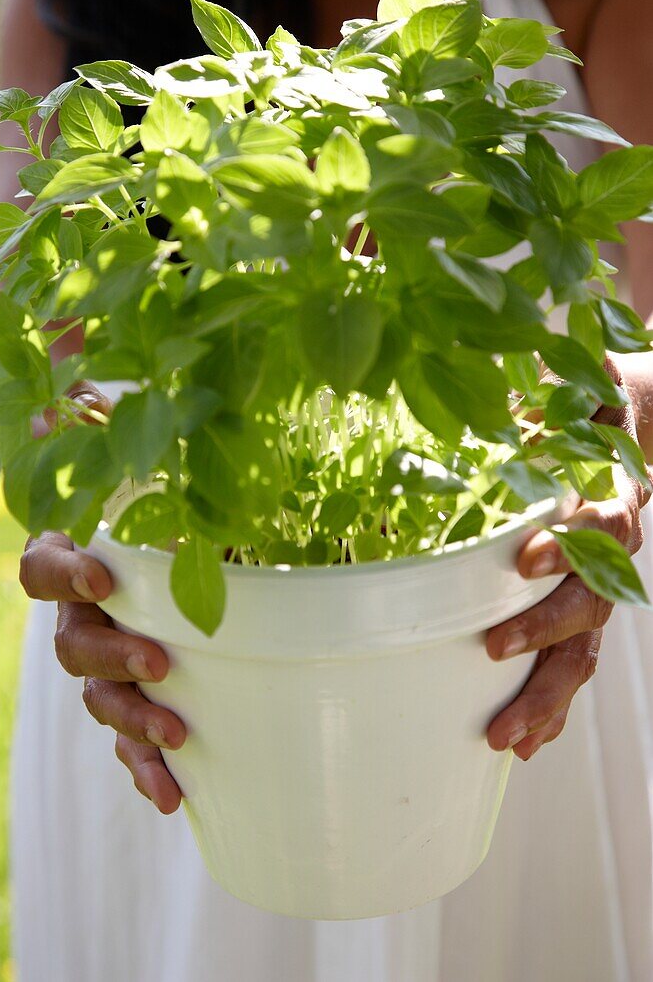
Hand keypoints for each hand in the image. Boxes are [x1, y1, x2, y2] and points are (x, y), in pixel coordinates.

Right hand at [22, 381, 185, 812]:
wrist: (123, 500)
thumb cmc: (128, 464)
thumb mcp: (124, 432)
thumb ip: (105, 411)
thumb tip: (86, 367)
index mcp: (64, 547)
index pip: (42, 566)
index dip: (65, 573)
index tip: (101, 573)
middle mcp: (74, 606)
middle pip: (70, 644)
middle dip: (111, 658)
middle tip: (160, 667)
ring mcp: (101, 647)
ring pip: (97, 698)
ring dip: (131, 727)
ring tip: (177, 748)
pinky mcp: (133, 680)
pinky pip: (127, 728)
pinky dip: (145, 759)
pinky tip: (177, 793)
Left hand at [486, 357, 649, 760]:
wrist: (634, 424)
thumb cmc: (594, 408)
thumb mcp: (586, 386)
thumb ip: (572, 387)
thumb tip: (546, 384)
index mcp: (613, 498)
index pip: (600, 529)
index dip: (568, 547)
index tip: (523, 562)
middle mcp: (614, 554)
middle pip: (592, 604)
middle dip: (544, 631)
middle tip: (494, 650)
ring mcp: (602, 588)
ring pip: (583, 649)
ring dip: (548, 694)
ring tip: (508, 737)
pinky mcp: (584, 610)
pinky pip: (574, 663)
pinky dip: (554, 705)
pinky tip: (527, 743)